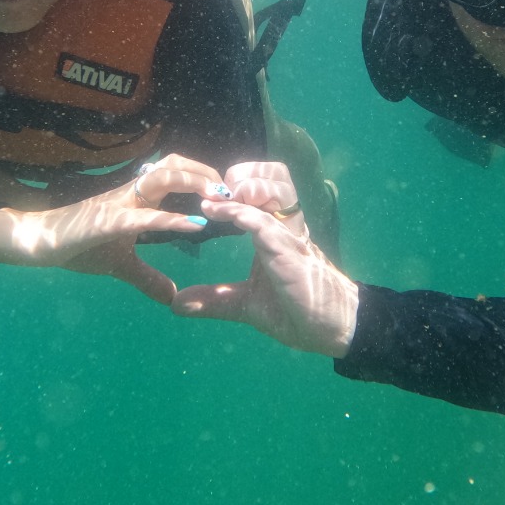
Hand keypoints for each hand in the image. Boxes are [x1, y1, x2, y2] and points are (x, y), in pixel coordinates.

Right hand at [0, 153, 231, 303]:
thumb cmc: (78, 246)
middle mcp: (132, 193)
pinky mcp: (109, 221)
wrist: (39, 243)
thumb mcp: (120, 265)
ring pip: (162, 177)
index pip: (174, 172)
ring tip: (220, 195)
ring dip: (194, 182)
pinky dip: (172, 218)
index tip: (228, 190)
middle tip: (234, 189)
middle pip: (174, 165)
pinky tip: (195, 225)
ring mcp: (120, 203)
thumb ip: (147, 277)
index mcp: (137, 198)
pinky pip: (145, 215)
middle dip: (205, 171)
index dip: (202, 173)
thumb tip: (171, 297)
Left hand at [172, 162, 357, 357]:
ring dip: (248, 186)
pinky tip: (221, 211)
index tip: (209, 193)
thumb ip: (214, 299)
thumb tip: (178, 303)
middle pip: (277, 175)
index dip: (239, 182)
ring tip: (220, 198)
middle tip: (218, 190)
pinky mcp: (290, 253)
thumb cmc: (294, 311)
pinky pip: (267, 223)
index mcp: (275, 232)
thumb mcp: (245, 304)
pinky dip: (243, 213)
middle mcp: (285, 227)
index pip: (263, 188)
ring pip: (278, 189)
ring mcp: (289, 237)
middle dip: (247, 173)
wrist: (327, 331)